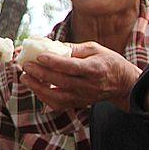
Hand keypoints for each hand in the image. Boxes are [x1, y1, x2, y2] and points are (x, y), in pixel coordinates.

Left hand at [13, 41, 140, 110]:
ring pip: (58, 97)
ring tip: (26, 78)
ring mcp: (83, 97)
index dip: (55, 62)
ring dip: (39, 89)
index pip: (72, 67)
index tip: (39, 56)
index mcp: (95, 69)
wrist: (122, 84)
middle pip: (62, 82)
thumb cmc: (108, 62)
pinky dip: (45, 98)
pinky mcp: (79, 104)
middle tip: (26, 66)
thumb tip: (52, 44)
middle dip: (41, 74)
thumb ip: (74, 48)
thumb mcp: (95, 48)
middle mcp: (89, 85)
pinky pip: (59, 105)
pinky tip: (35, 88)